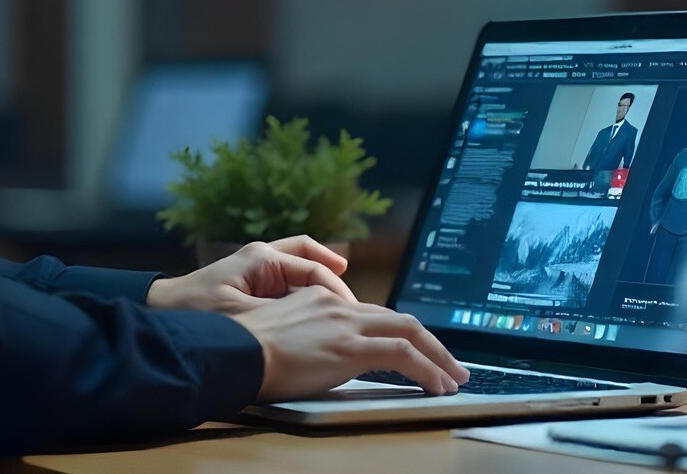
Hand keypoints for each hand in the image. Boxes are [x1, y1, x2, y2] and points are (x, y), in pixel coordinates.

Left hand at [146, 236, 356, 313]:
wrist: (161, 311)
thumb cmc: (195, 313)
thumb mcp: (241, 318)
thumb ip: (280, 316)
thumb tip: (316, 319)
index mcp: (262, 259)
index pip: (313, 270)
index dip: (335, 293)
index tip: (352, 314)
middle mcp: (263, 256)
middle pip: (312, 260)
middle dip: (334, 283)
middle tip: (355, 310)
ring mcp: (258, 267)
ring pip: (303, 266)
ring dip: (323, 283)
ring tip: (346, 304)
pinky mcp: (253, 282)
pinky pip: (289, 280)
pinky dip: (306, 289)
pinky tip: (318, 308)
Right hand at [235, 286, 469, 399]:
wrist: (234, 352)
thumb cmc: (244, 352)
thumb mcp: (280, 335)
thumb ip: (304, 337)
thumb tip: (318, 356)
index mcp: (321, 301)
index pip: (372, 314)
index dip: (398, 333)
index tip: (413, 351)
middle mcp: (338, 306)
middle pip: (399, 319)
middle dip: (430, 342)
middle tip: (448, 364)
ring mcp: (347, 324)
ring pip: (410, 332)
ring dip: (438, 356)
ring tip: (453, 377)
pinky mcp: (352, 347)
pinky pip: (404, 355)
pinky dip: (428, 369)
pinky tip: (438, 385)